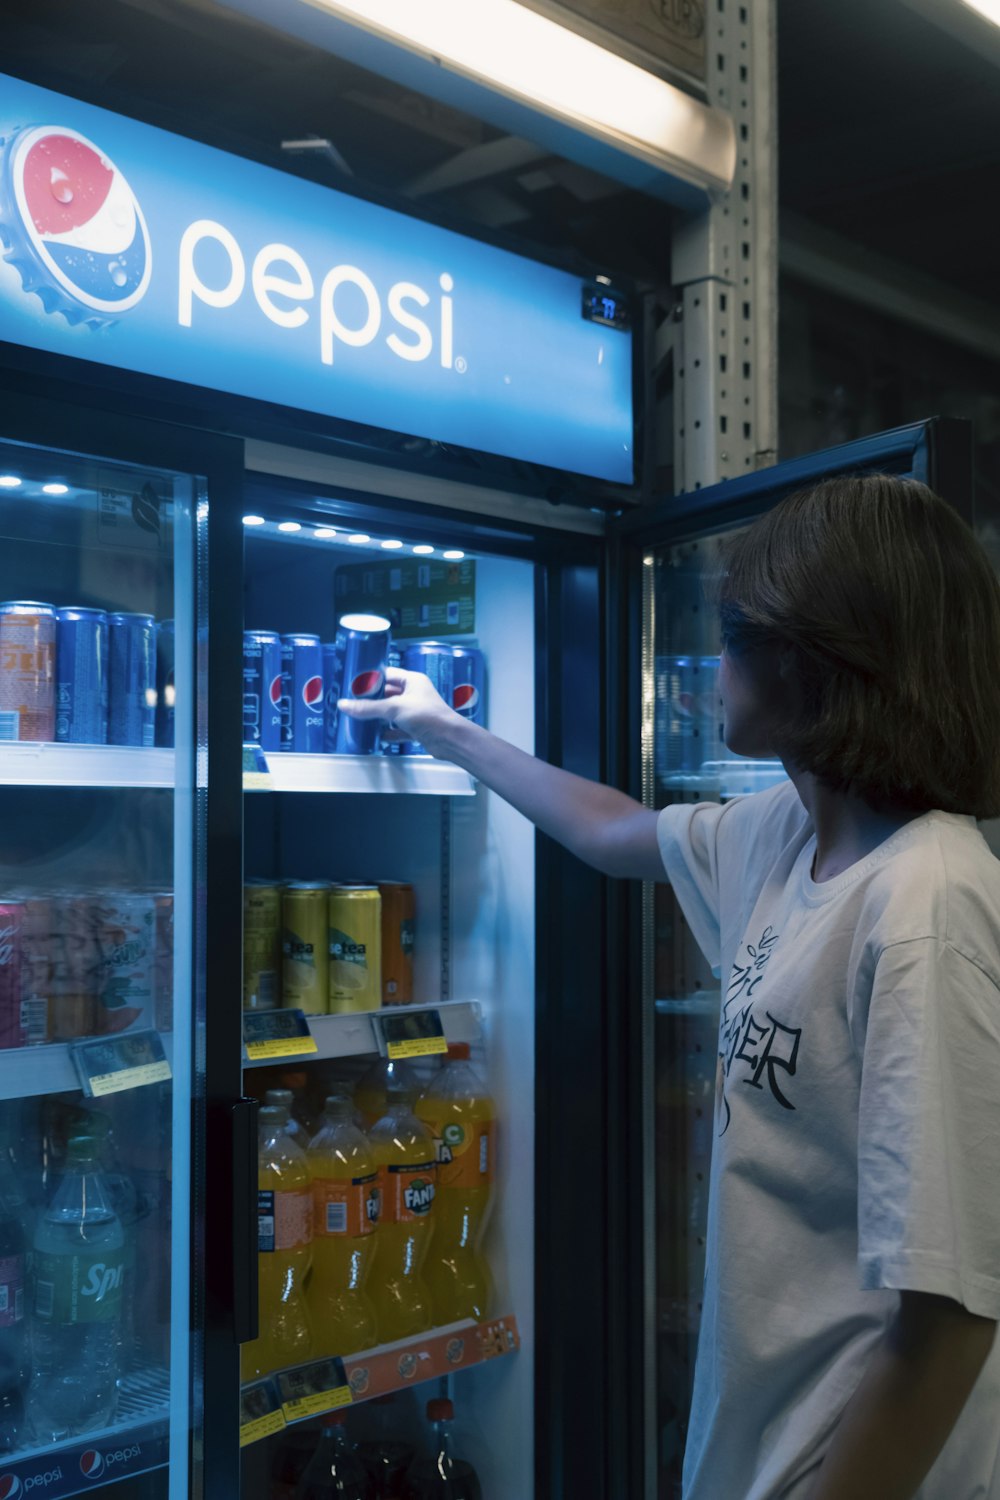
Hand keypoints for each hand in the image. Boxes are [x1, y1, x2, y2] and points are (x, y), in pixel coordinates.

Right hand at [337, 666, 459, 755]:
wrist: (450, 740)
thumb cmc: (427, 716)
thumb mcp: (394, 708)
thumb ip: (368, 708)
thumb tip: (344, 705)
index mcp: (412, 681)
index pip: (388, 674)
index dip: (372, 679)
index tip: (354, 684)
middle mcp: (415, 694)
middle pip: (388, 694)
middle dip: (372, 700)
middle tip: (353, 703)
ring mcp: (416, 712)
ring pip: (393, 713)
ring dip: (379, 717)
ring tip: (360, 719)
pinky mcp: (418, 728)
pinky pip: (399, 729)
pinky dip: (389, 733)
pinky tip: (377, 737)